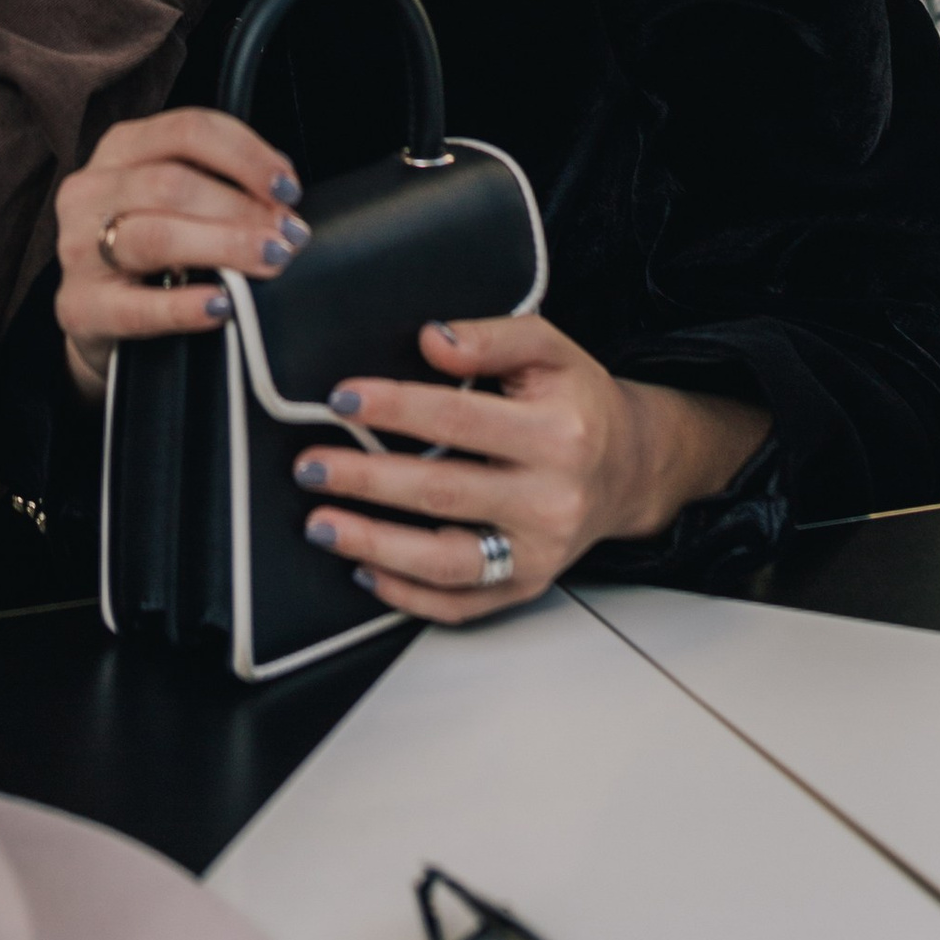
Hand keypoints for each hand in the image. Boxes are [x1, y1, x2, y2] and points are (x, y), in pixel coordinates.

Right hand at [54, 107, 307, 399]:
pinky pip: (138, 308)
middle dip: (242, 207)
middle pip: (172, 183)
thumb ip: (216, 181)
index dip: (245, 155)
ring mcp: (79, 250)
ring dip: (226, 245)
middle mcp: (90, 191)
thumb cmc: (150, 248)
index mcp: (120, 149)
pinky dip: (185, 306)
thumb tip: (281, 189)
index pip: (186, 131)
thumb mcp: (171, 199)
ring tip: (271, 259)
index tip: (288, 187)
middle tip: (289, 235)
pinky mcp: (82, 308)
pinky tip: (221, 306)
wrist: (98, 316)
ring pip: (157, 236)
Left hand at [287, 313, 772, 623]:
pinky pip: (462, 604)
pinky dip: (409, 595)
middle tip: (310, 466)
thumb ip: (491, 336)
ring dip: (376, 546)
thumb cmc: (577, 402)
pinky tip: (367, 571)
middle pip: (443, 494)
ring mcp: (538, 553)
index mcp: (557, 434)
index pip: (459, 420)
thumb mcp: (549, 347)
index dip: (395, 409)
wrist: (629, 467)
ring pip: (448, 562)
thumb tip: (433, 340)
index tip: (343, 400)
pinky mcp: (527, 586)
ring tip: (323, 524)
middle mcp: (550, 500)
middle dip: (366, 480)